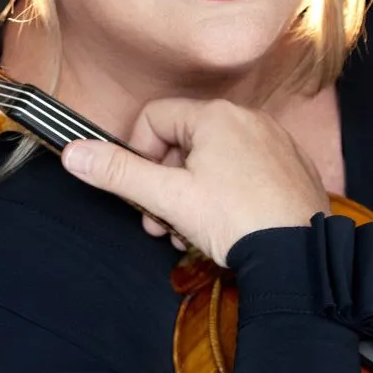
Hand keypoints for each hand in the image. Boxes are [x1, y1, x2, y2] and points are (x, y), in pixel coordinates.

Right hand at [61, 98, 328, 265]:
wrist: (298, 257)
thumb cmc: (236, 221)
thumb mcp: (168, 198)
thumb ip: (119, 173)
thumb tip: (74, 153)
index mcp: (216, 116)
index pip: (154, 118)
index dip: (137, 154)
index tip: (141, 190)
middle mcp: (248, 119)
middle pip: (183, 141)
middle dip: (163, 183)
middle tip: (160, 222)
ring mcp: (274, 142)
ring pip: (213, 159)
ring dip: (191, 193)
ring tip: (190, 231)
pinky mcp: (291, 167)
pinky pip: (245, 171)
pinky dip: (226, 194)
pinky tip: (226, 226)